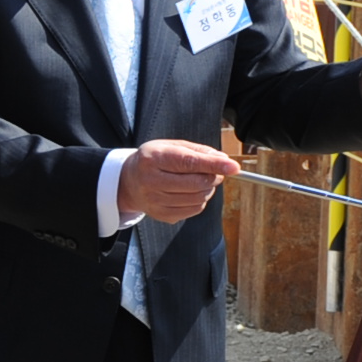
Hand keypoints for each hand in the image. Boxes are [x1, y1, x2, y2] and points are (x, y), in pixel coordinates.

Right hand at [115, 138, 234, 223]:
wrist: (129, 182)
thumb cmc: (154, 160)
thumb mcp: (171, 146)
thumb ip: (198, 151)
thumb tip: (224, 161)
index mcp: (153, 158)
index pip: (188, 163)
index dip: (213, 165)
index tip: (233, 167)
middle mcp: (151, 181)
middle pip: (196, 183)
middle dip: (213, 177)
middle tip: (215, 172)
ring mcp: (155, 201)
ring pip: (198, 198)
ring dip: (208, 189)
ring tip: (201, 181)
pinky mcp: (161, 215)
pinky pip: (194, 210)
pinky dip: (200, 200)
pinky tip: (191, 192)